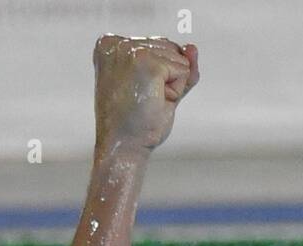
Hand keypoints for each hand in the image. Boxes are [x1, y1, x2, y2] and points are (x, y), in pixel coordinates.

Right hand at [93, 35, 198, 156]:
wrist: (124, 147)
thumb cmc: (137, 122)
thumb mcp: (159, 86)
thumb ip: (178, 64)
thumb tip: (192, 48)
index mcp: (110, 44)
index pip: (158, 45)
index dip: (158, 75)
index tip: (136, 93)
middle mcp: (118, 43)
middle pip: (170, 48)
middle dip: (167, 78)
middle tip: (143, 101)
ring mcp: (132, 52)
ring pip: (179, 58)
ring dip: (171, 86)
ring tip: (147, 101)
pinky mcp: (148, 64)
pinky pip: (184, 71)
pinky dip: (176, 92)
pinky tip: (154, 102)